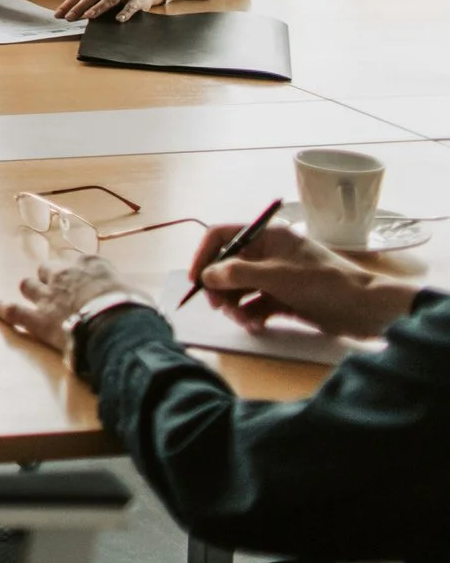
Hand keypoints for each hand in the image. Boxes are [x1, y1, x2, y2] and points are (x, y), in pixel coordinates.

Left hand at [0, 252, 140, 353]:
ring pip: (29, 285)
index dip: (80, 272)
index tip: (83, 278)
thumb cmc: (134, 311)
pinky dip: (2, 309)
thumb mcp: (137, 296)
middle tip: (56, 290)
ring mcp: (48, 295)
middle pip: (48, 269)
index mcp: (91, 265)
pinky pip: (13, 311)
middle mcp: (65, 274)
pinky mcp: (38, 318)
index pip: (81, 261)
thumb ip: (128, 296)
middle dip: (50, 278)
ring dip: (31, 291)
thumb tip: (136, 306)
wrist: (117, 326)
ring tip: (32, 296)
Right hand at [193, 222, 421, 340]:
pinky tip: (256, 326)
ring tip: (243, 322)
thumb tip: (206, 276)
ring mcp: (277, 277)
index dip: (205, 256)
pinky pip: (257, 304)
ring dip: (236, 305)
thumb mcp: (275, 276)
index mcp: (266, 236)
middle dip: (221, 287)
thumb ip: (236, 273)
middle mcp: (269, 253)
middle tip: (219, 307)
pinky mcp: (286, 299)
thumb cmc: (321, 283)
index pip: (223, 236)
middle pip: (229, 266)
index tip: (197, 281)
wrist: (365, 308)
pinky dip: (252, 315)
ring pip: (241, 288)